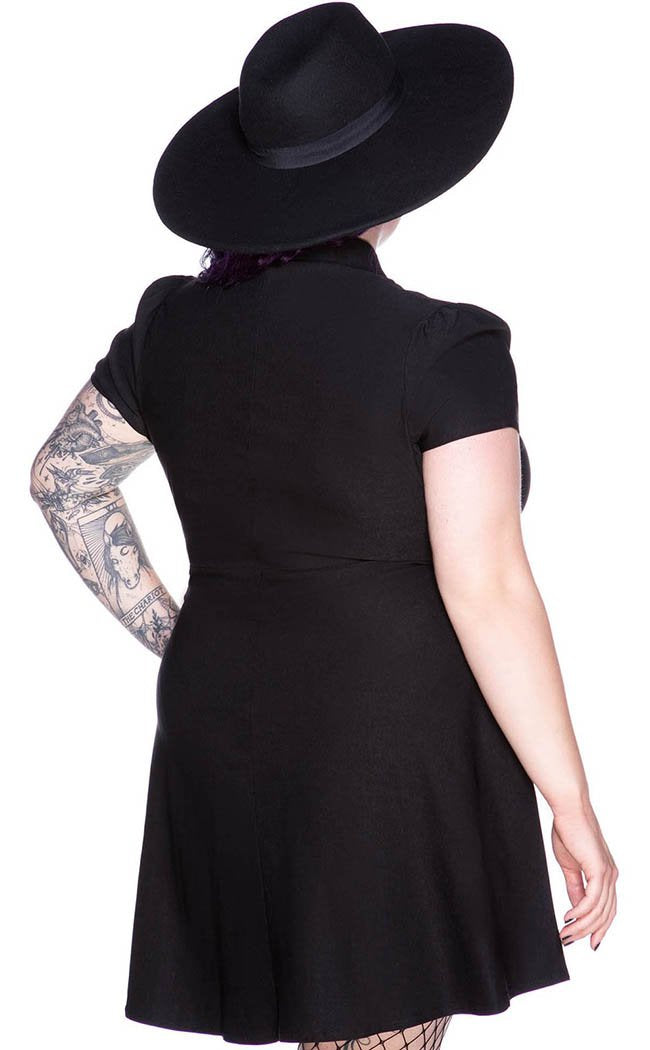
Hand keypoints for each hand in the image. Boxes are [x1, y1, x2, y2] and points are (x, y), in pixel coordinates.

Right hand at [551, 800, 617, 949]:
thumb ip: (575, 887)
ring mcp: (607, 873)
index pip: (607, 909)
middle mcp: (611, 876)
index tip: (588, 942)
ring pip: (598, 911)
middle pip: (604, 915)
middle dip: (587, 932)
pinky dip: (580, 912)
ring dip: (580, 925)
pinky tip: (567, 917)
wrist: (569, 810)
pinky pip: (592, 899)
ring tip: (564, 933)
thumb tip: (576, 908)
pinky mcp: (599, 869)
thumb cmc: (568, 831)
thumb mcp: (570, 866)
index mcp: (606, 875)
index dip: (599, 928)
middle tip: (568, 941)